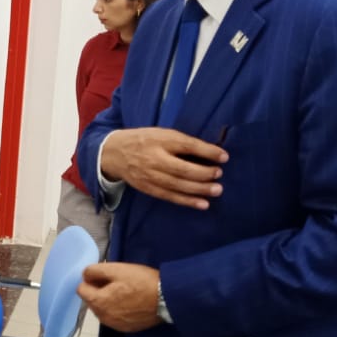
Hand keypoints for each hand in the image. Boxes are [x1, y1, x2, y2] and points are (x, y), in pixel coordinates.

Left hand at [77, 262, 160, 332]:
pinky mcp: (127, 328)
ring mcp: (115, 325)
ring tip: (126, 291)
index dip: (91, 279)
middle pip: (92, 300)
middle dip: (99, 290)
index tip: (104, 275)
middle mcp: (103, 317)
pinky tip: (132, 301)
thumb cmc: (141, 282)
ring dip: (108, 300)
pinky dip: (118, 309)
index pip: (81, 289)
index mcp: (98, 303)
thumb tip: (85, 276)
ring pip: (103, 309)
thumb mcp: (116, 269)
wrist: (167, 298)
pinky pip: (115, 316)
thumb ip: (94, 271)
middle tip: (117, 281)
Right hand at [100, 128, 227, 208]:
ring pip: (178, 185)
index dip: (207, 151)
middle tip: (219, 174)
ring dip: (199, 189)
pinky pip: (170, 196)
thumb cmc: (143, 140)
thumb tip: (209, 152)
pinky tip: (202, 204)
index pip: (186, 145)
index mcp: (159, 140)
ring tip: (217, 190)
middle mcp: (154, 158)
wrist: (113, 153)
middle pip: (183, 169)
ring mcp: (149, 175)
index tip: (224, 157)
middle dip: (204, 173)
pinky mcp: (147, 188)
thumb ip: (180, 141)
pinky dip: (187, 201)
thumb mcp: (160, 133)